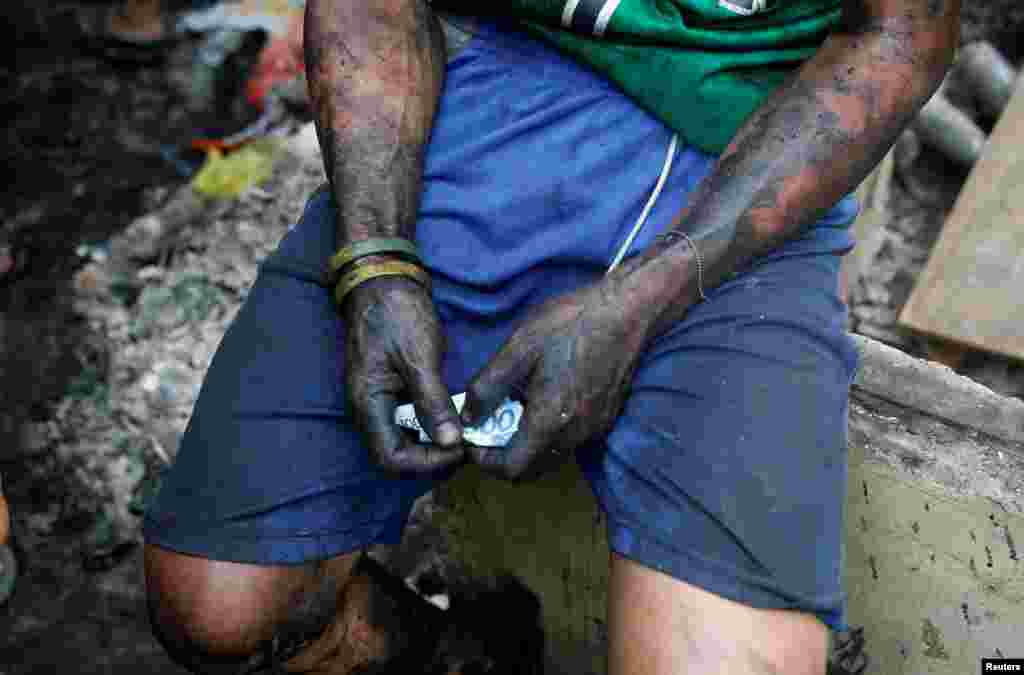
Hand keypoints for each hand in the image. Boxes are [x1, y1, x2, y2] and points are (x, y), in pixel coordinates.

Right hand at [343, 273, 463, 472]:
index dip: (426, 464)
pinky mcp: (388, 391)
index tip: (458, 451)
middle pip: (395, 456)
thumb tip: (450, 442)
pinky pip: (405, 422)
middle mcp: (367, 409)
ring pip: (401, 440)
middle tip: (465, 448)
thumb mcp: (419, 358)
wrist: (382, 281)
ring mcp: (376, 400)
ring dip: (430, 445)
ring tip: (462, 436)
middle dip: (430, 460)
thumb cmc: (397, 315)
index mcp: (368, 403)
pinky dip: (428, 426)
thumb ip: (433, 402)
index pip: (391, 458)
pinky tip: (451, 418)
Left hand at [461, 277, 657, 480]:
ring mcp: (594, 429)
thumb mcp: (518, 349)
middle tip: (488, 427)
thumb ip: (487, 387)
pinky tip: (541, 400)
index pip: (512, 469)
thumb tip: (469, 417)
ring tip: (512, 410)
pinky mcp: (604, 418)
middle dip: (504, 455)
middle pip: (532, 468)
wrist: (628, 312)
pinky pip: (569, 441)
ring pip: (551, 456)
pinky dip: (547, 433)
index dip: (486, 462)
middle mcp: (575, 435)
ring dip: (527, 445)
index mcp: (550, 421)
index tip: (473, 440)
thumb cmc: (570, 324)